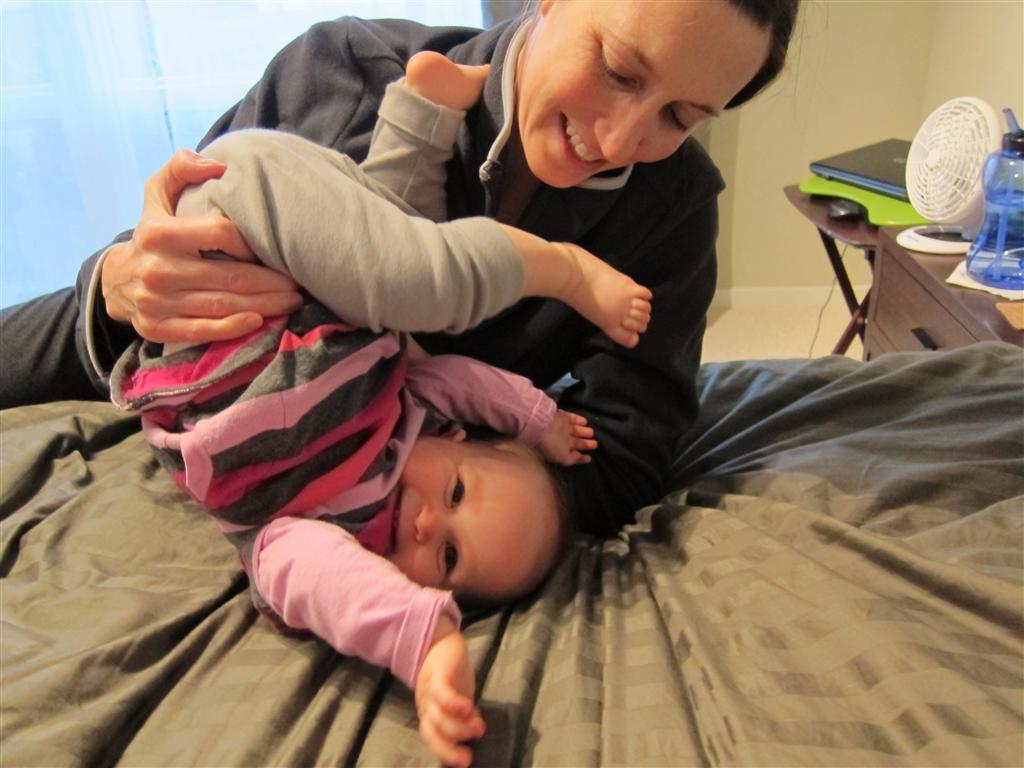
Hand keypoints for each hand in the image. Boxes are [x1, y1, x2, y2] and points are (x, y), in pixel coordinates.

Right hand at [101, 148, 302, 343]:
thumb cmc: (151, 232)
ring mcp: (156, 303)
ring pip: (223, 306)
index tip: (272, 246)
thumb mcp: (157, 194)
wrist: (114, 279)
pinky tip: (260, 321)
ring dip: (265, 305)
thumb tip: (216, 166)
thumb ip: (181, 168)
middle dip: (271, 281)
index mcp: (159, 234)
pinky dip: (234, 329)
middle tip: (298, 282)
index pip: (220, 234)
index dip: (251, 241)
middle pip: (230, 277)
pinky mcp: (157, 329)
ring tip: (291, 301)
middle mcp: (157, 269)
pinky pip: (203, 331)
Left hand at [415, 622, 483, 766]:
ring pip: (438, 715)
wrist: (441, 639)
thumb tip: (474, 731)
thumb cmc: (452, 672)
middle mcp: (427, 704)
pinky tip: (469, 708)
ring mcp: (430, 689)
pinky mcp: (438, 673)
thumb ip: (462, 714)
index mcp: (430, 712)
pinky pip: (443, 692)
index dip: (446, 752)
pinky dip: (454, 703)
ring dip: (458, 726)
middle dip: (451, 745)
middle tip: (470, 753)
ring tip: (479, 729)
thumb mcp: (458, 697)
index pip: (433, 737)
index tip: (466, 761)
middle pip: (432, 730)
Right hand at [537, 409, 596, 465]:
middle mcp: (561, 440)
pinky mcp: (563, 417)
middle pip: (576, 442)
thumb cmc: (550, 445)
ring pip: (576, 430)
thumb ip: (572, 459)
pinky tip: (584, 422)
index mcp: (558, 451)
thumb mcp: (562, 458)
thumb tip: (582, 458)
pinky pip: (573, 419)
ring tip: (590, 433)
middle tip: (595, 444)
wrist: (541, 425)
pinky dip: (580, 420)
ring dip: (585, 432)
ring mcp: (562, 428)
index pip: (571, 455)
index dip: (580, 457)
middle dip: (586, 444)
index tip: (589, 457)